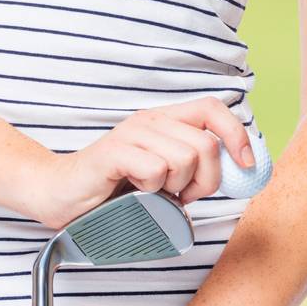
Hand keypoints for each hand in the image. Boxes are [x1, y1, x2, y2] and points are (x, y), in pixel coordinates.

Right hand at [25, 97, 258, 231]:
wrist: (60, 195)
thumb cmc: (112, 189)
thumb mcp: (162, 176)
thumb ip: (193, 168)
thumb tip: (237, 170)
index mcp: (165, 121)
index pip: (213, 109)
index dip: (237, 134)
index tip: (246, 165)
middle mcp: (150, 120)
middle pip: (206, 145)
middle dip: (205, 181)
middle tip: (182, 196)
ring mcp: (131, 133)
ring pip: (185, 159)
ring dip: (176, 188)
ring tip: (154, 194)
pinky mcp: (114, 152)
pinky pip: (156, 169)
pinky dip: (151, 190)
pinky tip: (134, 191)